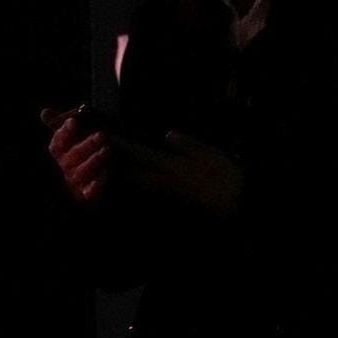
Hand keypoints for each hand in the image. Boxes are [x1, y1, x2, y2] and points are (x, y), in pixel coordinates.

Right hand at [44, 108, 112, 202]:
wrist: (120, 174)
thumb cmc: (94, 152)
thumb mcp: (83, 135)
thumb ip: (65, 126)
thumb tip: (44, 112)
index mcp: (64, 154)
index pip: (57, 145)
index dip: (64, 133)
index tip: (73, 122)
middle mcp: (67, 168)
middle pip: (70, 158)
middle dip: (85, 145)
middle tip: (101, 135)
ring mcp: (77, 182)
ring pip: (79, 174)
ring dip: (92, 161)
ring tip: (107, 150)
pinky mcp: (89, 194)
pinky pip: (88, 194)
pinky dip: (91, 189)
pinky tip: (98, 182)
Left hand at [113, 131, 243, 219]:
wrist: (236, 203)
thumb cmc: (226, 177)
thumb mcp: (211, 155)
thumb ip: (188, 145)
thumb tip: (168, 134)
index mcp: (173, 166)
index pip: (141, 154)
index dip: (123, 146)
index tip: (106, 137)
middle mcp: (167, 180)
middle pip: (134, 172)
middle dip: (117, 164)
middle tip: (101, 155)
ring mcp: (171, 192)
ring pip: (142, 182)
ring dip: (128, 174)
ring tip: (114, 166)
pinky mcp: (178, 198)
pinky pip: (154, 189)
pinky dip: (144, 182)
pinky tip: (142, 179)